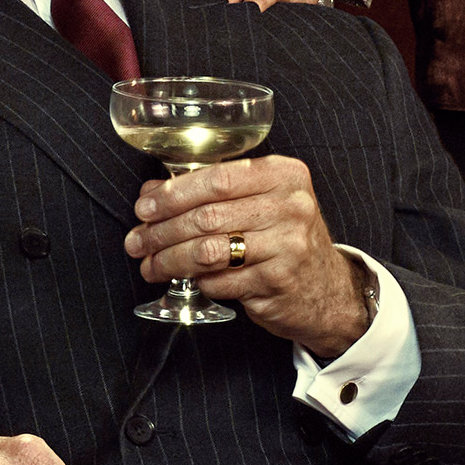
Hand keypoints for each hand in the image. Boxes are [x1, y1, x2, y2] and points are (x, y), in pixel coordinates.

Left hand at [129, 148, 368, 354]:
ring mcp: (287, 246)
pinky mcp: (278, 282)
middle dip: (162, 231)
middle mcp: (291, 206)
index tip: (144, 206)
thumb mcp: (261, 203)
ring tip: (150, 265)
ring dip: (170, 260)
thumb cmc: (285, 239)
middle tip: (137, 242)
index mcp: (284, 175)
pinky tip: (190, 280)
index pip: (218, 178)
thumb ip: (212, 193)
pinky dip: (198, 282)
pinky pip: (220, 281)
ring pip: (209, 251)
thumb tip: (151, 194)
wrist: (327, 289)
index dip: (174, 193)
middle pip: (208, 216)